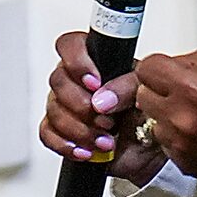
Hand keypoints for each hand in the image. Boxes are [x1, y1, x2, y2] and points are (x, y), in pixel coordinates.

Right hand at [40, 33, 162, 183]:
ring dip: (80, 129)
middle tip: (107, 119)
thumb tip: (102, 97)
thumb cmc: (147, 114)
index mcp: (96, 61)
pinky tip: (86, 150)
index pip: (71, 45)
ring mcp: (67, 106)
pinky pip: (47, 134)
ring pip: (54, 111)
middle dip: (82, 105)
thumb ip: (127, 86)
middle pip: (58, 81)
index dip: (76, 61)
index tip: (94, 82)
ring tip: (105, 140)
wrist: (148, 149)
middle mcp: (77, 81)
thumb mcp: (147, 93)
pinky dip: (66, 144)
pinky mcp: (62, 131)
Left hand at [133, 50, 196, 182]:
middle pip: (143, 96)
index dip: (156, 69)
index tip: (165, 72)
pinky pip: (165, 144)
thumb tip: (159, 67)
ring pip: (152, 122)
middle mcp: (182, 117)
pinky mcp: (183, 162)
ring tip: (196, 115)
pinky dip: (177, 137)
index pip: (145, 69)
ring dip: (167, 116)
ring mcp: (181, 143)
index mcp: (190, 86)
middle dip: (159, 91)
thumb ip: (182, 61)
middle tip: (183, 93)